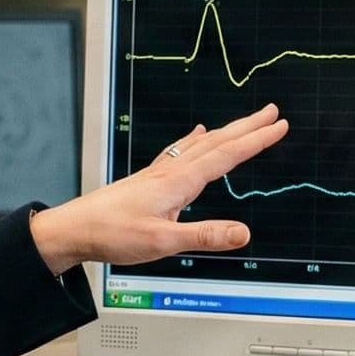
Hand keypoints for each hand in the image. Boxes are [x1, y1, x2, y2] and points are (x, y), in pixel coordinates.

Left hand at [29, 104, 289, 272]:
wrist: (75, 229)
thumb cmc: (112, 234)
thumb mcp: (163, 242)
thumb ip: (205, 236)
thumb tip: (243, 233)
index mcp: (179, 182)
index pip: (226, 156)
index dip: (255, 141)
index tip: (279, 126)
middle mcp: (171, 171)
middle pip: (217, 142)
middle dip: (247, 127)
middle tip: (272, 113)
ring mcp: (159, 173)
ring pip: (202, 145)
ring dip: (227, 132)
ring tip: (245, 122)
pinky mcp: (150, 180)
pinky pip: (181, 152)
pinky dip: (196, 140)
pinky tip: (196, 135)